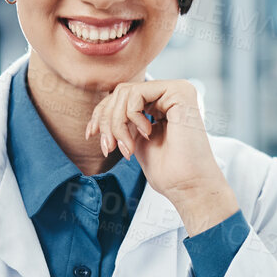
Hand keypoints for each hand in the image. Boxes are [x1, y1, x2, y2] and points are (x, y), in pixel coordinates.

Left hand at [85, 79, 237, 233]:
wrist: (186, 185)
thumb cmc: (167, 171)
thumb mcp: (135, 140)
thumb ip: (124, 121)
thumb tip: (101, 111)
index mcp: (160, 103)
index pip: (121, 97)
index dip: (101, 114)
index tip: (91, 134)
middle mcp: (169, 94)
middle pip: (120, 93)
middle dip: (106, 121)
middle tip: (109, 147)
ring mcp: (176, 90)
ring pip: (125, 92)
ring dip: (117, 123)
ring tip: (127, 147)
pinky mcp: (179, 92)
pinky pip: (137, 93)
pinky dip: (132, 116)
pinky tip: (147, 134)